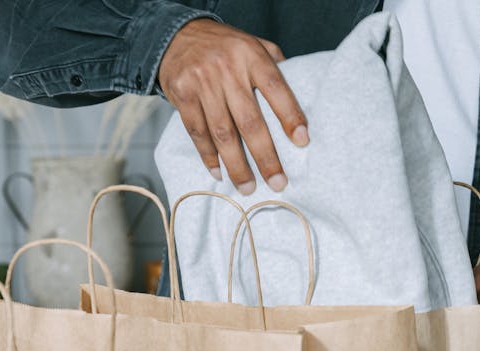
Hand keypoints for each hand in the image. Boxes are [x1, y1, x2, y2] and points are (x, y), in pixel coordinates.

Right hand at [158, 18, 307, 194]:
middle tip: (278, 182)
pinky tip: (219, 172)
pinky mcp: (182, 94)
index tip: (303, 141)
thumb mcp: (254, 44)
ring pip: (222, 132)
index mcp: (251, 56)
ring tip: (248, 187)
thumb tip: (297, 99)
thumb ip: (276, 66)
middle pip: (250, 120)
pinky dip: (209, 156)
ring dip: (237, 165)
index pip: (276, 88)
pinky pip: (197, 132)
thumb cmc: (226, 47)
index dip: (290, 115)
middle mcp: (227, 69)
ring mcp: (202, 83)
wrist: (177, 34)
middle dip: (265, 156)